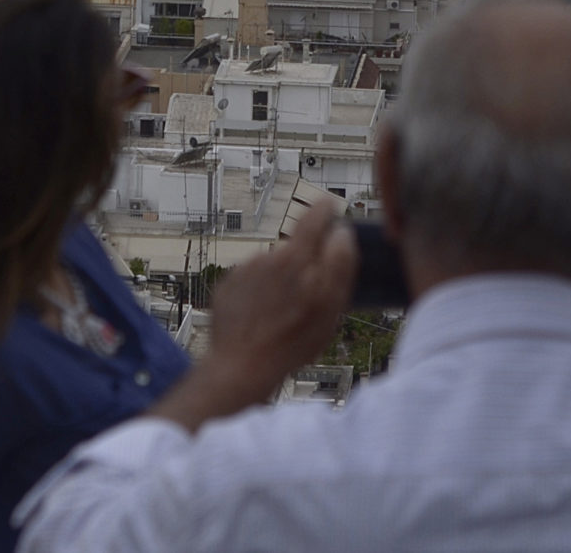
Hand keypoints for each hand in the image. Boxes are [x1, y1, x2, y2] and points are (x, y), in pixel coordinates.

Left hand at [149, 193, 354, 430]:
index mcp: (296, 258)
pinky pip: (250, 284)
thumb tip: (342, 233)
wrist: (241, 366)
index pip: (314, 218)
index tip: (329, 204)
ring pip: (272, 270)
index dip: (325, 209)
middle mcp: (268, 257)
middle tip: (308, 297)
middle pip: (294, 250)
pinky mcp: (227, 287)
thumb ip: (340, 265)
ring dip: (280, 284)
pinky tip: (262, 319)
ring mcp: (244, 271)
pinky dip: (258, 295)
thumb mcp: (330, 308)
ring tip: (282, 317)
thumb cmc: (291, 343)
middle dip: (304, 266)